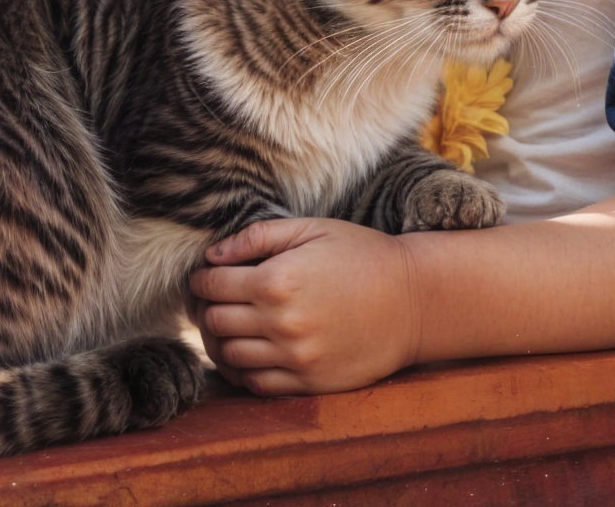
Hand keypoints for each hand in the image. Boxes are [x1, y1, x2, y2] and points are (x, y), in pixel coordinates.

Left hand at [186, 216, 419, 395]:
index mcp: (276, 281)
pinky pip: (256, 384)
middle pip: (214, 321)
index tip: (205, 276)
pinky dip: (242, 370)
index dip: (201, 279)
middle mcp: (280, 324)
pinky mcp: (309, 382)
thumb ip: (257, 237)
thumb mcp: (310, 230)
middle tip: (211, 300)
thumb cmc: (361, 256)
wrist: (414, 302)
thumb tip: (211, 255)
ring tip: (226, 326)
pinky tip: (248, 352)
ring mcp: (295, 358)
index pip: (211, 285)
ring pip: (229, 356)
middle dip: (205, 308)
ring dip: (219, 340)